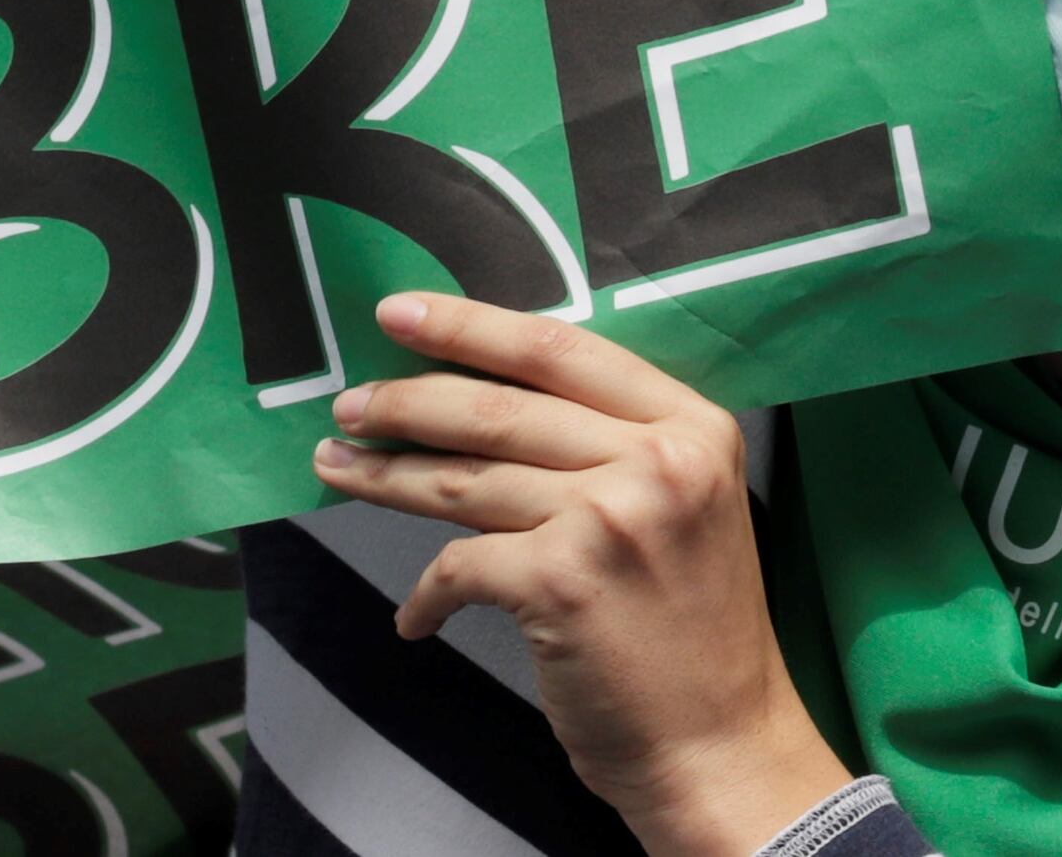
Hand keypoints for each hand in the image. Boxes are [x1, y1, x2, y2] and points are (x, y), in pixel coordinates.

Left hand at [316, 293, 851, 856]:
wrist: (722, 746)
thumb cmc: (694, 633)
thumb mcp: (685, 506)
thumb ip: (616, 445)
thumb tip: (490, 399)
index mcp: (692, 424)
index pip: (560, 349)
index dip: (468, 326)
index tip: (400, 314)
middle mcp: (657, 459)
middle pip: (499, 408)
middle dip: (407, 401)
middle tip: (350, 404)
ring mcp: (608, 518)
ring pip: (465, 478)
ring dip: (389, 476)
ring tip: (339, 469)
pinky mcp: (560, 582)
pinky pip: (459, 566)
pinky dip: (426, 595)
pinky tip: (416, 616)